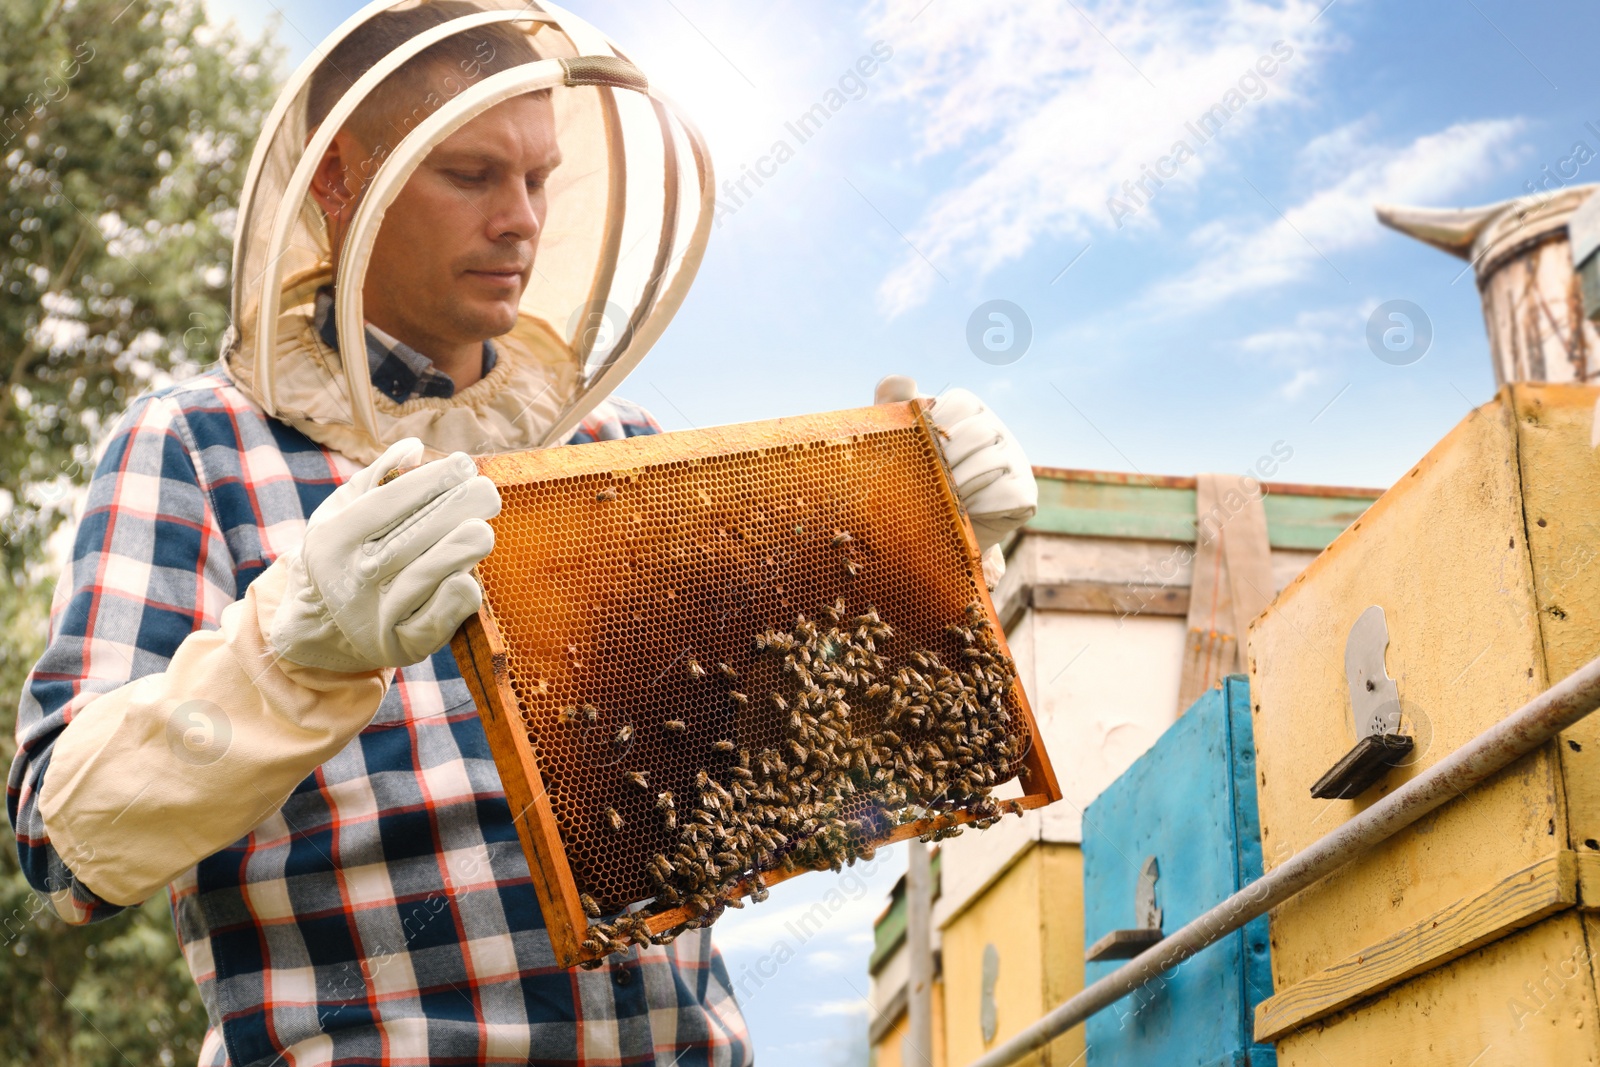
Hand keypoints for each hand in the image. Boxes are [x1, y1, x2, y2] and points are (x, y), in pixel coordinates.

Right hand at [268, 437, 501, 670]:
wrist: (325, 625)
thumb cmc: (348, 553)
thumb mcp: (344, 512)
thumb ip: (377, 479)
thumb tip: (414, 448)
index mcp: (332, 540)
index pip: (385, 504)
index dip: (428, 482)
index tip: (463, 464)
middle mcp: (349, 581)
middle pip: (409, 539)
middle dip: (454, 511)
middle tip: (488, 491)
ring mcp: (374, 617)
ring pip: (425, 578)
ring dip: (459, 552)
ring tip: (483, 530)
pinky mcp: (401, 646)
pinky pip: (434, 622)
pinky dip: (455, 599)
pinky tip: (470, 579)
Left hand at [875, 376, 1036, 552]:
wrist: (934, 529)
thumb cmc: (914, 476)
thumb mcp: (899, 440)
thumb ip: (893, 403)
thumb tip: (902, 380)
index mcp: (970, 410)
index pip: (960, 402)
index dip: (935, 428)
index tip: (920, 451)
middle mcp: (998, 430)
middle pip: (978, 431)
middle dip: (947, 460)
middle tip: (930, 480)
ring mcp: (1016, 460)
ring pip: (992, 463)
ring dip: (960, 486)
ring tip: (943, 499)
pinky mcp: (1025, 493)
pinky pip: (1007, 494)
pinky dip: (981, 506)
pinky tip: (967, 513)